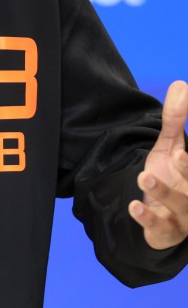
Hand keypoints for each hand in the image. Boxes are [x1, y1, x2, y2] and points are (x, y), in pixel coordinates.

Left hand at [128, 80, 187, 249]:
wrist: (159, 214)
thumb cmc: (171, 176)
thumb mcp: (170, 146)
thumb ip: (175, 118)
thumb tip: (181, 83)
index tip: (185, 152)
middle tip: (180, 156)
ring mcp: (183, 217)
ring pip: (180, 207)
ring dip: (163, 192)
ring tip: (144, 177)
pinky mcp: (165, 231)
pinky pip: (159, 228)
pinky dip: (147, 219)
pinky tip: (134, 206)